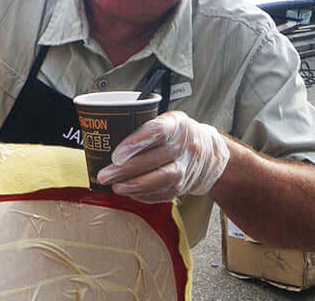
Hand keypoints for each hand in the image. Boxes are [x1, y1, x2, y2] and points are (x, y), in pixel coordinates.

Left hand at [96, 111, 229, 202]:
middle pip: (156, 158)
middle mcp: (185, 146)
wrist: (211, 154)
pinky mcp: (184, 186)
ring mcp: (187, 167)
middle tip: (105, 175)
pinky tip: (129, 193)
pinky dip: (144, 195)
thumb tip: (103, 136)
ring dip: (135, 185)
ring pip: (162, 179)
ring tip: (116, 187)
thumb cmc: (179, 135)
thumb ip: (142, 125)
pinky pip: (164, 193)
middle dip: (127, 169)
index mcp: (177, 124)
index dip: (136, 142)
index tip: (116, 154)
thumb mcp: (166, 120)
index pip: (157, 131)